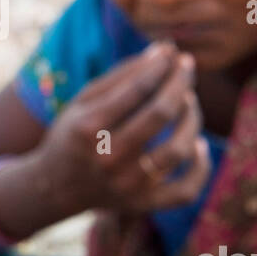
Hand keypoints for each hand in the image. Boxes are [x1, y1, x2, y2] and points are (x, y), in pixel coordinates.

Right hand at [28, 41, 211, 216]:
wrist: (56, 186)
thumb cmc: (74, 133)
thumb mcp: (84, 99)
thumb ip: (123, 75)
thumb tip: (165, 51)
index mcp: (88, 127)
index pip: (137, 89)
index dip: (161, 66)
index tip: (172, 52)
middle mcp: (107, 158)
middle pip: (161, 114)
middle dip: (181, 82)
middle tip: (187, 66)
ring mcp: (127, 185)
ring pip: (178, 149)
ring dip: (193, 118)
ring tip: (189, 101)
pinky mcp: (143, 204)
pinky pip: (186, 191)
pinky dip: (200, 167)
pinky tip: (197, 144)